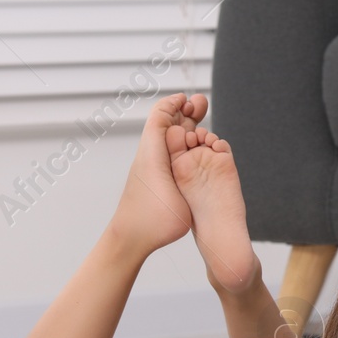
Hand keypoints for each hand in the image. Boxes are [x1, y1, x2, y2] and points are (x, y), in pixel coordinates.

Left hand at [108, 93, 204, 256]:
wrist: (134, 239)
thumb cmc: (151, 214)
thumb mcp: (158, 170)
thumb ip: (164, 139)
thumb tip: (176, 120)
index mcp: (154, 150)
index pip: (160, 116)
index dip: (174, 103)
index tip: (189, 99)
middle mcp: (155, 155)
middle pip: (169, 124)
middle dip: (185, 111)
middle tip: (201, 104)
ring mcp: (158, 169)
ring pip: (173, 139)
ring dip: (188, 126)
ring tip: (203, 120)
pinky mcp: (162, 181)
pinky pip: (176, 155)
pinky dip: (187, 145)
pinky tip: (200, 148)